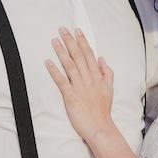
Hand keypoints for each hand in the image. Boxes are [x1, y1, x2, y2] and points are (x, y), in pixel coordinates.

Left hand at [46, 28, 113, 142]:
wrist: (100, 127)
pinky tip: (48, 62)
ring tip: (55, 41)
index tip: (77, 31)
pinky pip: (62, 81)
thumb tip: (102, 58)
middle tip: (63, 30)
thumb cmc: (103, 110)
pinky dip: (55, 71)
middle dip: (70, 42)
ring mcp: (80, 87)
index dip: (82, 42)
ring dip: (62, 52)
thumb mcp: (109, 89)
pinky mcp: (71, 96)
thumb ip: (107, 73)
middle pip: (79, 56)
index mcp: (97, 76)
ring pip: (70, 65)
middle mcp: (89, 79)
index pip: (89, 55)